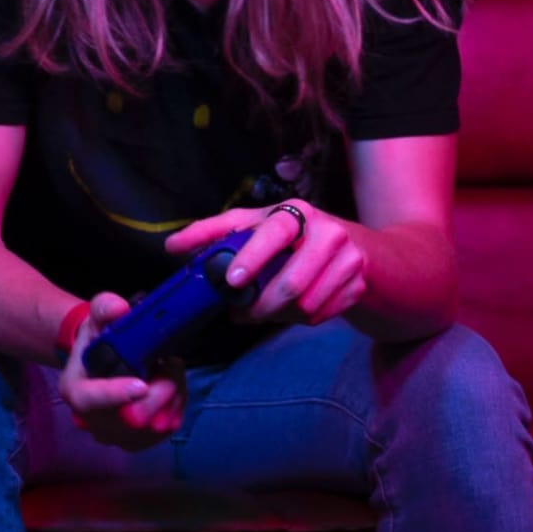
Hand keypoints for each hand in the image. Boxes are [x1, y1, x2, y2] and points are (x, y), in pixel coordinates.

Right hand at [56, 291, 184, 446]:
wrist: (102, 357)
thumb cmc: (99, 337)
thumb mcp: (98, 316)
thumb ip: (105, 308)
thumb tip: (118, 308)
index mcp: (74, 389)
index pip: (89, 400)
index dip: (115, 395)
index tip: (142, 385)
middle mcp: (89, 419)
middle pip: (128, 420)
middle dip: (157, 393)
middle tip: (170, 364)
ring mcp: (112, 434)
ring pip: (151, 428)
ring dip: (171, 399)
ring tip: (172, 372)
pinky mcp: (135, 441)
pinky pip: (162, 433)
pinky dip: (175, 410)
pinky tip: (174, 389)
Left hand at [170, 198, 370, 328]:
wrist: (360, 251)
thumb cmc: (294, 238)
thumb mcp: (257, 227)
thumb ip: (215, 234)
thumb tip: (172, 246)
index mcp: (296, 212)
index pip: (274, 231)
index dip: (252, 256)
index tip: (232, 281)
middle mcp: (327, 231)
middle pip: (290, 283)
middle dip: (260, 306)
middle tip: (241, 312)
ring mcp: (348, 259)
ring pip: (304, 305)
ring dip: (278, 315)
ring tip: (266, 308)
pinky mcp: (358, 284)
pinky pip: (320, 315)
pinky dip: (300, 319)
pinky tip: (295, 308)